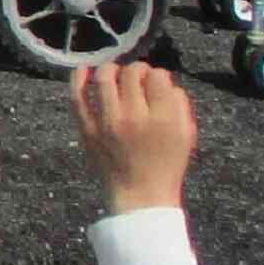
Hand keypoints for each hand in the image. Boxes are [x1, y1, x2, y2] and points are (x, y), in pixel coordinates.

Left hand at [73, 61, 196, 214]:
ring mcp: (107, 123)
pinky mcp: (87, 130)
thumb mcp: (186, 135)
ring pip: (104, 78)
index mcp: (163, 119)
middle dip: (136, 69)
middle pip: (131, 74)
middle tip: (137, 76)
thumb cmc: (166, 164)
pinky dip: (78, 79)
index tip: (155, 81)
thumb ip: (179, 104)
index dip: (158, 74)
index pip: (158, 77)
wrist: (140, 196)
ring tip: (115, 72)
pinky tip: (83, 69)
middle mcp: (135, 117)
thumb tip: (164, 79)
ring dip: (110, 68)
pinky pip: (77, 97)